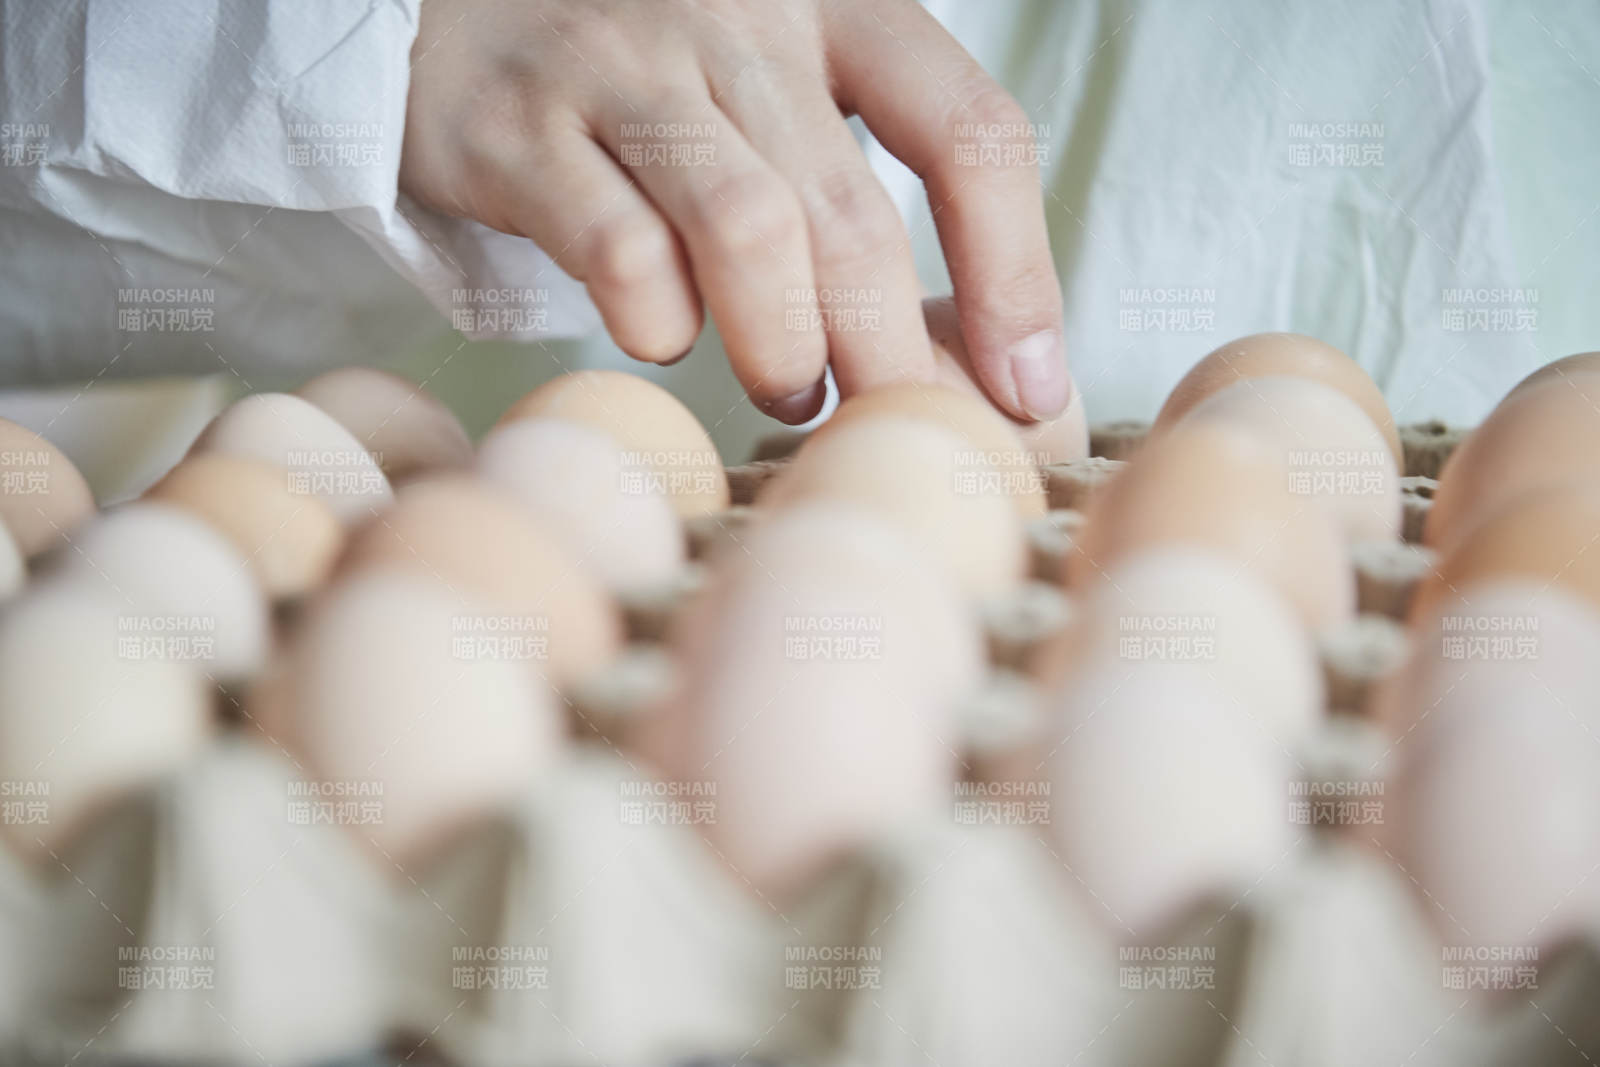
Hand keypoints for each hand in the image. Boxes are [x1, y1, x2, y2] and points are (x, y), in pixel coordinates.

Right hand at [400, 0, 1069, 423]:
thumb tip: (981, 368)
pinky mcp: (522, 127)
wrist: (456, 1)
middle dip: (888, 357)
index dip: (1015, 274)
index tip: (1030, 388)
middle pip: (854, 217)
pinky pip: (620, 252)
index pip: (968, 132)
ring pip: (748, 231)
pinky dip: (659, 324)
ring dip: (782, 347)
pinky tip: (663, 333)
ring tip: (789, 391)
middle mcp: (741, 20)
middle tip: (889, 428)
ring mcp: (625, 66)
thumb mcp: (777, 88)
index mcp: (834, 3)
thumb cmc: (657, 82)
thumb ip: (857, 192)